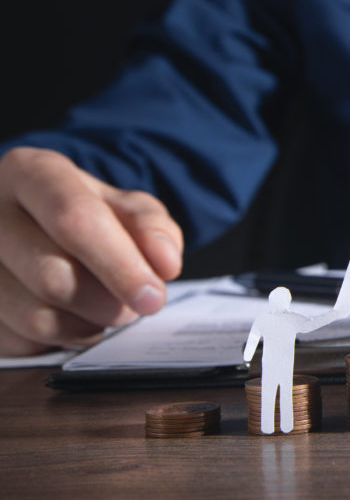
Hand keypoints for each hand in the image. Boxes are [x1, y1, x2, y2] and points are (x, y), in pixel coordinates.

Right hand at [0, 147, 182, 354]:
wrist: (36, 228)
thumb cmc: (85, 214)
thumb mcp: (125, 206)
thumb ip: (152, 227)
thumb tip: (164, 263)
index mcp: (29, 172)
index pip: (75, 220)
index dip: (119, 264)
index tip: (152, 296)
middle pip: (53, 276)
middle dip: (107, 302)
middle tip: (136, 304)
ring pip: (35, 316)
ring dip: (87, 324)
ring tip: (105, 307)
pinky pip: (22, 340)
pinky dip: (61, 337)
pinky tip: (73, 316)